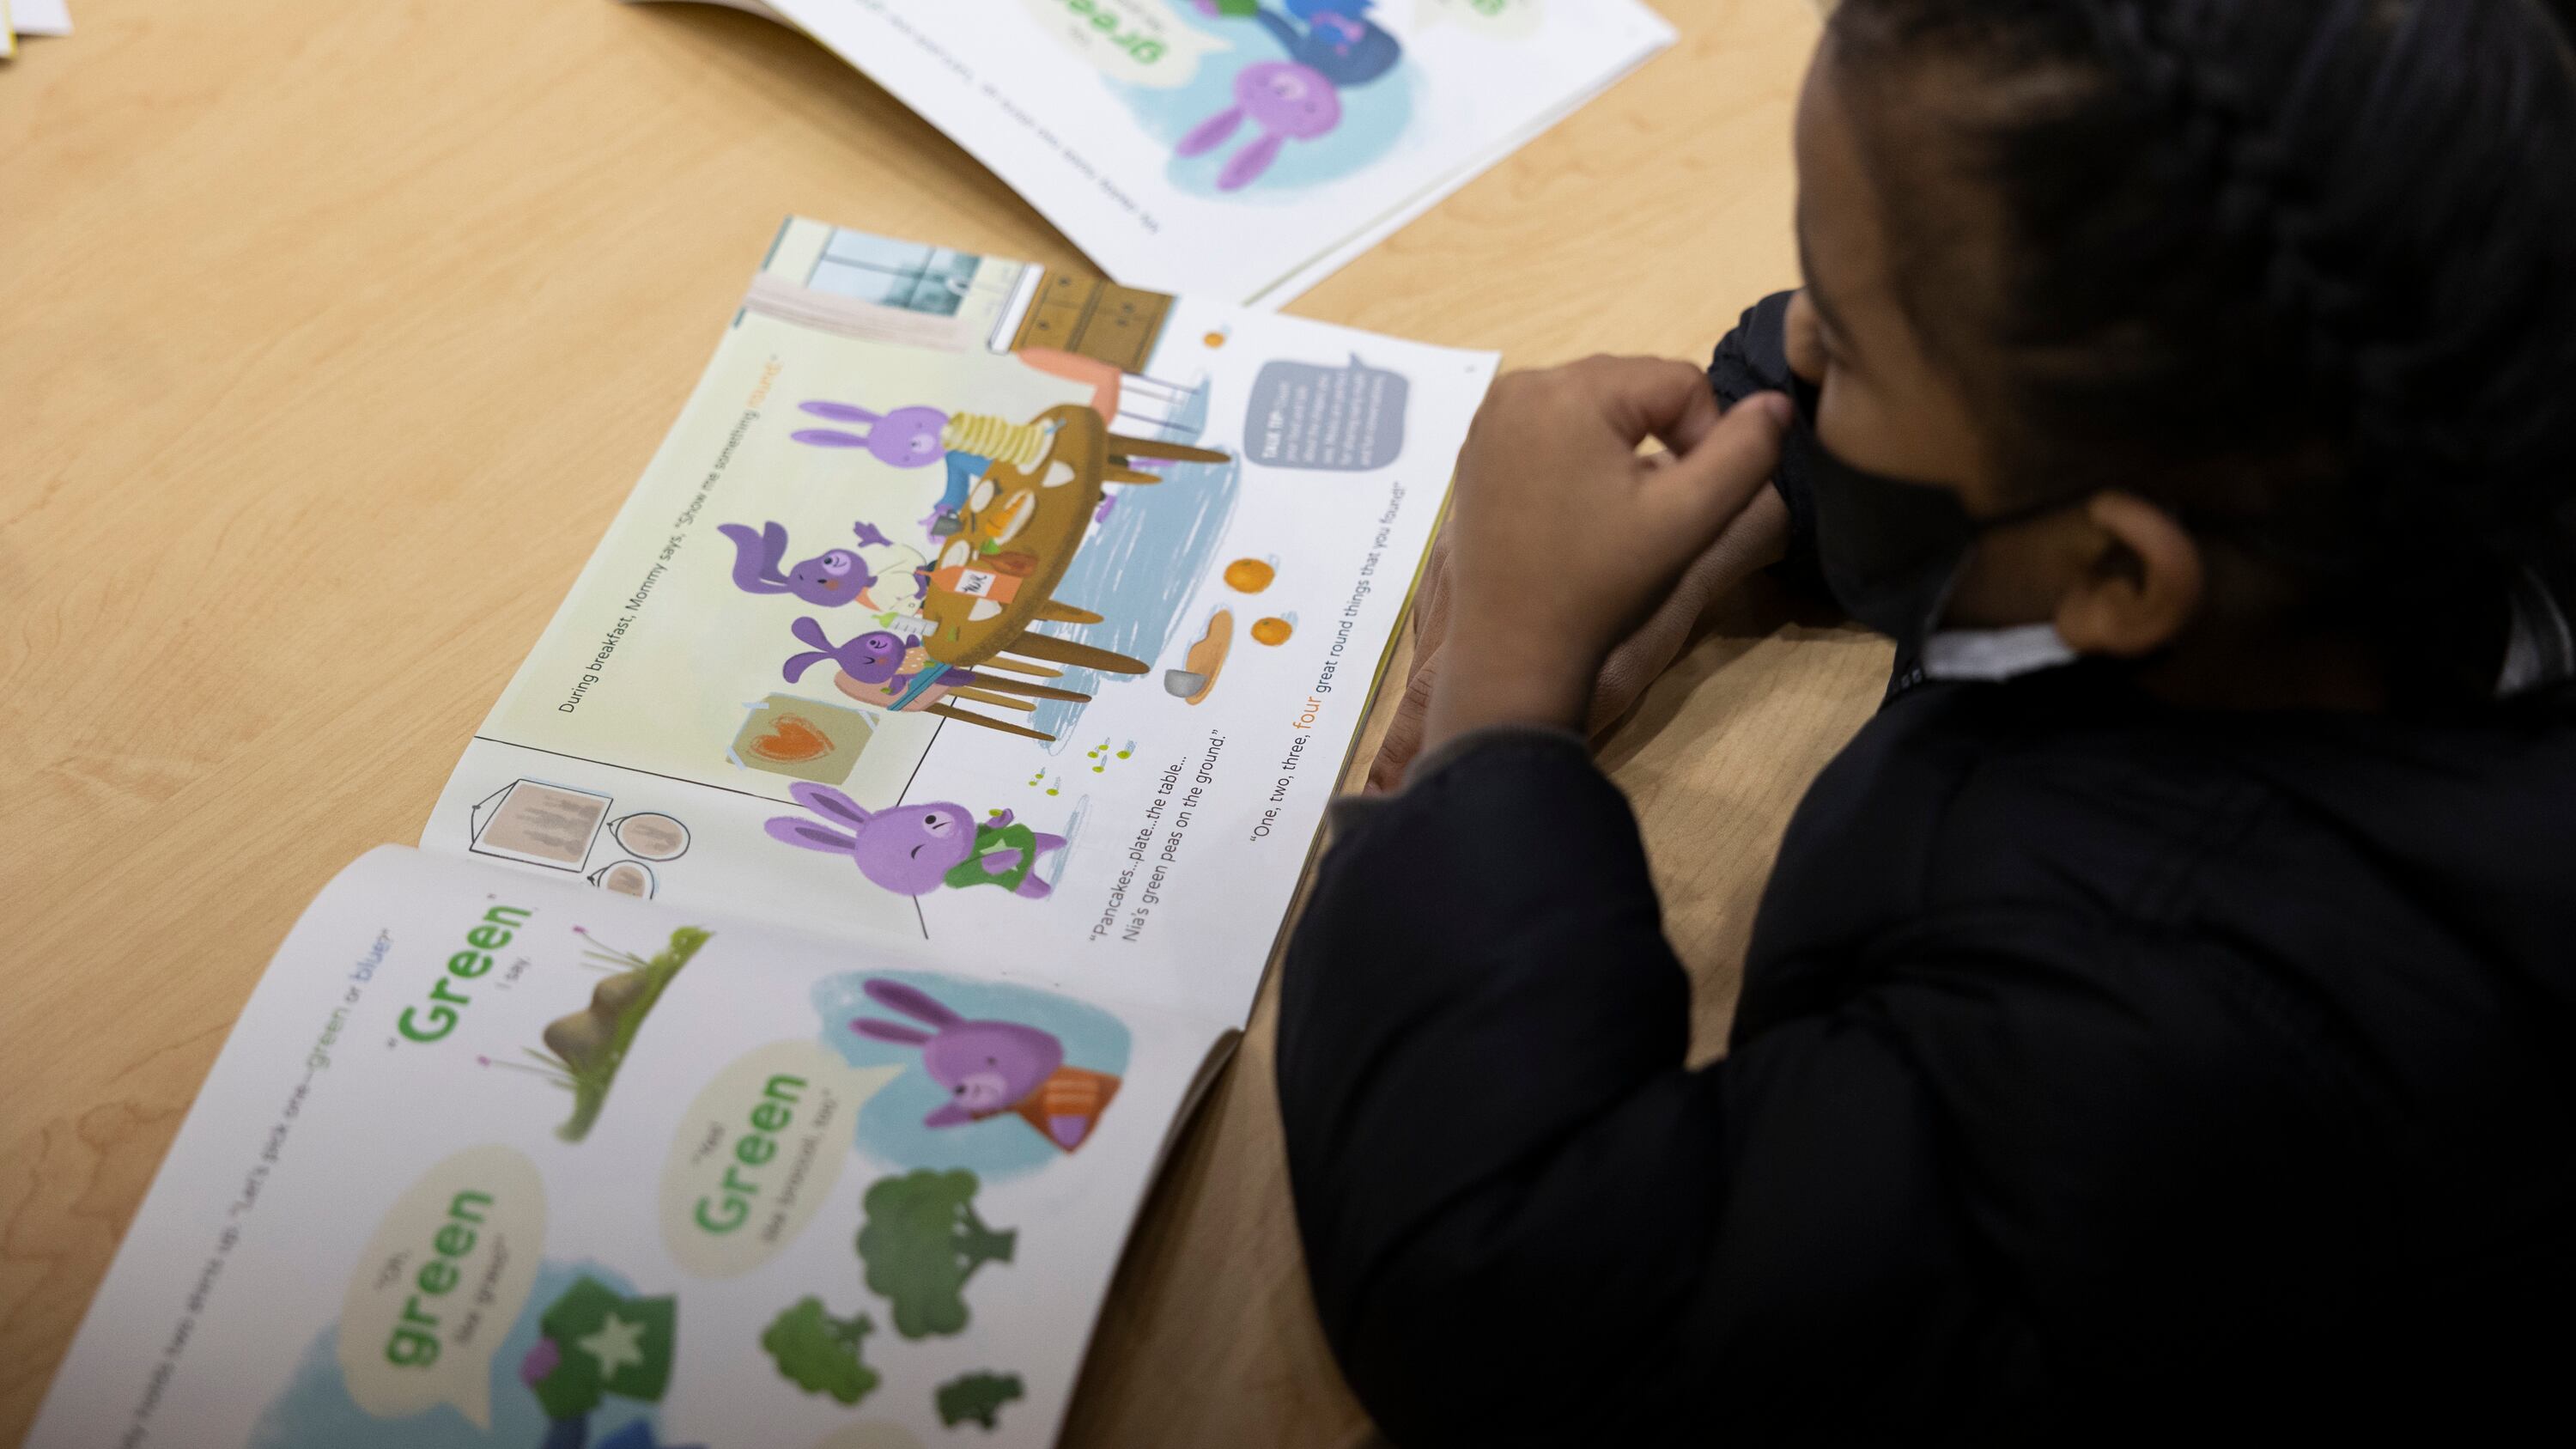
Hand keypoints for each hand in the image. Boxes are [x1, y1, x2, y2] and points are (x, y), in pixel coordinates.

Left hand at [1406, 357, 1789, 762]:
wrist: (1513, 650)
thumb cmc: (1601, 585)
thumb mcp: (1687, 519)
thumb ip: (1746, 453)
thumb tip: (1777, 403)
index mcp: (1572, 389)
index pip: (1682, 381)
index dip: (1706, 439)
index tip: (1687, 502)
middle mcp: (1522, 384)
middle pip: (1635, 384)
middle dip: (1662, 436)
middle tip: (1653, 510)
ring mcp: (1493, 415)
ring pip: (1597, 402)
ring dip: (1625, 444)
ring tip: (1617, 510)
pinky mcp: (1479, 446)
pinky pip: (1555, 424)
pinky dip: (1580, 452)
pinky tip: (1577, 508)